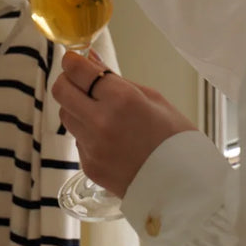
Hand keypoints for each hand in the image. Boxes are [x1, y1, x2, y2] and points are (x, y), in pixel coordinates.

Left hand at [52, 49, 196, 198]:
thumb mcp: (153, 98)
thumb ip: (116, 79)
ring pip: (66, 115)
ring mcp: (92, 148)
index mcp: (121, 99)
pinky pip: (77, 140)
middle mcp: (101, 123)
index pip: (77, 71)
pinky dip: (87, 133)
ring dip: (76, 108)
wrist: (184, 186)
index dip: (72, 61)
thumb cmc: (175, 137)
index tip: (75, 60)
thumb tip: (90, 59)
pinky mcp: (89, 167)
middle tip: (80, 81)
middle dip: (67, 81)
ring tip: (100, 113)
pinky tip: (110, 138)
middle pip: (61, 91)